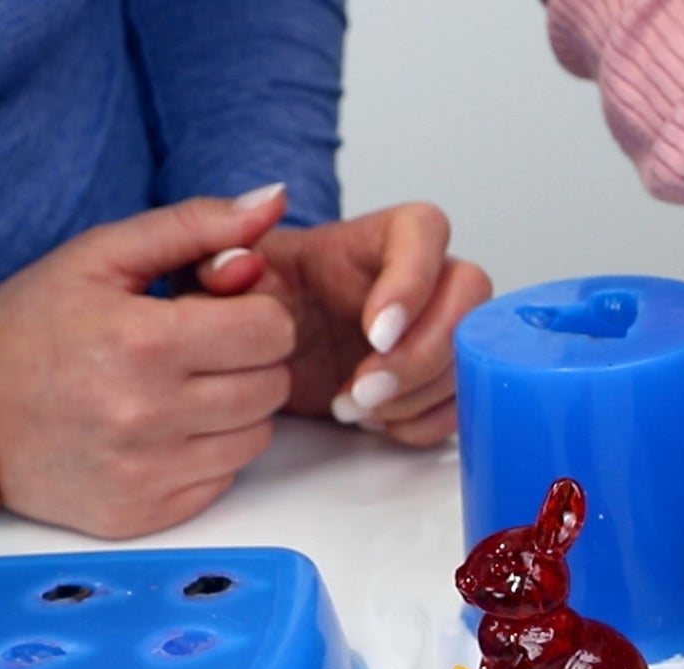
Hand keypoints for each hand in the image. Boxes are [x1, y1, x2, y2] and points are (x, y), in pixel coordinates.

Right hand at [0, 188, 296, 537]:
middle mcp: (147, 414)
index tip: (215, 313)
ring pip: (258, 436)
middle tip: (195, 351)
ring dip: (234, 410)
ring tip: (178, 390)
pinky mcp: (145, 513)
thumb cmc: (33, 326)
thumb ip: (196, 226)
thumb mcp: (102, 256)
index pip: (272, 330)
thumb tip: (275, 200)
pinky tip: (162, 432)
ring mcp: (147, 472)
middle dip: (247, 361)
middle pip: (273, 384)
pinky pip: (225, 478)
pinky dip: (207, 454)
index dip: (253, 314)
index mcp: (141, 342)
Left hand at [197, 201, 490, 445]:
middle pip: (469, 293)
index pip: (424, 231)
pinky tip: (375, 421)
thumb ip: (217, 259)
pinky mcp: (435, 376)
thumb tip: (238, 260)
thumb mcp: (214, 275)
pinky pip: (461, 398)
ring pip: (469, 351)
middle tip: (367, 388)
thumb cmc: (244, 304)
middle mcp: (417, 278)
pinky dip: (424, 420)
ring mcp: (433, 328)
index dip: (413, 281)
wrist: (253, 354)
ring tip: (354, 409)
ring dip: (419, 392)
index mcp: (372, 238)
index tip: (374, 332)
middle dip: (426, 350)